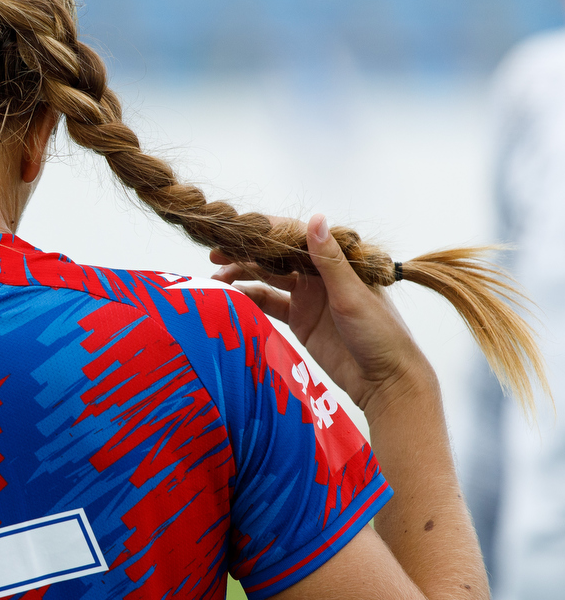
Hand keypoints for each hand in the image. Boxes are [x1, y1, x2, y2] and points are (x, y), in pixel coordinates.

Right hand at [210, 213, 433, 414]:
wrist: (385, 381)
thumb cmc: (381, 334)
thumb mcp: (352, 295)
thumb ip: (329, 259)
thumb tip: (315, 218)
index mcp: (338, 261)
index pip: (295, 238)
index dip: (265, 233)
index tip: (237, 232)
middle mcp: (320, 275)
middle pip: (277, 257)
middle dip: (246, 254)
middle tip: (215, 256)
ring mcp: (309, 297)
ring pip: (269, 278)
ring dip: (243, 275)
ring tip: (216, 279)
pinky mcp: (300, 320)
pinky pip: (270, 303)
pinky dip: (250, 298)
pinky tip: (232, 297)